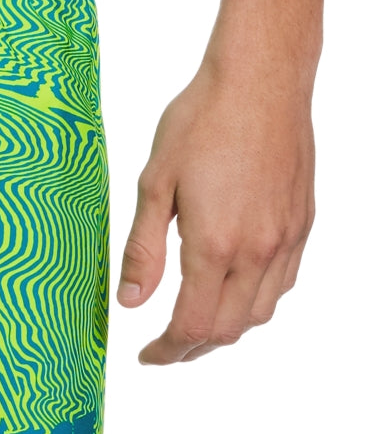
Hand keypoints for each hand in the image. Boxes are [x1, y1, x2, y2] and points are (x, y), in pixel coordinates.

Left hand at [116, 54, 314, 363]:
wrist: (262, 78)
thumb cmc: (202, 120)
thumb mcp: (154, 184)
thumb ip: (142, 250)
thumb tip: (130, 302)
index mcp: (215, 245)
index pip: (192, 325)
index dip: (167, 351)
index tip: (147, 356)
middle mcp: (258, 250)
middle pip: (228, 330)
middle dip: (193, 349)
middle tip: (165, 349)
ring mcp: (287, 238)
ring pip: (261, 312)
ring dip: (226, 328)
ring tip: (195, 323)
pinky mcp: (303, 222)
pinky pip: (284, 282)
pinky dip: (256, 301)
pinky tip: (233, 289)